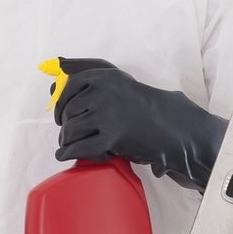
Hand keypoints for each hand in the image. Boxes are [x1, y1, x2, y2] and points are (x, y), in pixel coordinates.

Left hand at [52, 57, 228, 191]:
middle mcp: (104, 93)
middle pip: (69, 112)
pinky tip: (66, 156)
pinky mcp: (112, 139)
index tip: (61, 114)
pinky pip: (80, 148)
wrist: (178, 128)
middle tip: (67, 135)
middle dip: (66, 126)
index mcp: (107, 77)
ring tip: (69, 146)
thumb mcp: (123, 86)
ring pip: (72, 130)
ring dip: (67, 140)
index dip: (61, 102)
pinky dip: (70, 153)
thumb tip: (54, 86)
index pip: (69, 86)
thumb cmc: (150, 109)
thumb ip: (95, 85)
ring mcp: (108, 115)